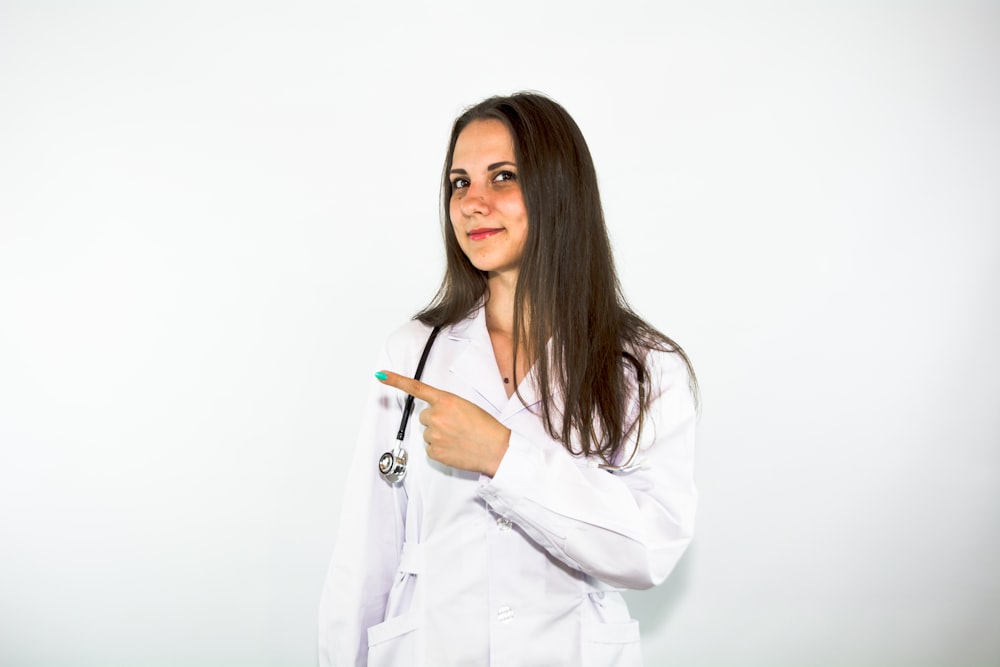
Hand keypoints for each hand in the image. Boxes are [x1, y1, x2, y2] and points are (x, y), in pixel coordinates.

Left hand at [377, 370, 509, 476]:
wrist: (496, 449)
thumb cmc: (486, 428)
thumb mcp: (467, 406)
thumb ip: (448, 406)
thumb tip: (436, 413)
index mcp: (446, 401)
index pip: (416, 388)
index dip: (396, 381)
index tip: (382, 375)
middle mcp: (436, 416)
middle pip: (424, 417)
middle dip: (436, 421)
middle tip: (455, 426)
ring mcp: (434, 435)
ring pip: (428, 434)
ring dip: (439, 436)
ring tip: (458, 438)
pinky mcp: (434, 452)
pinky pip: (431, 449)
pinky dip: (441, 450)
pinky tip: (455, 448)